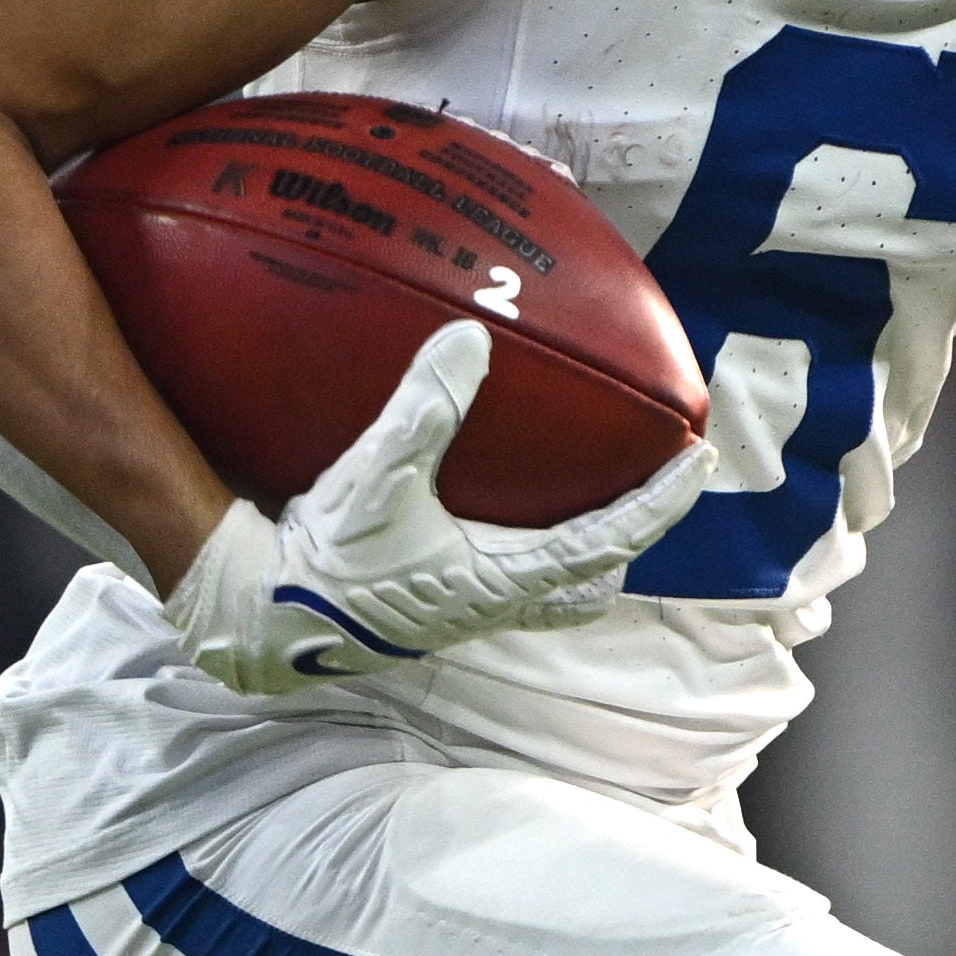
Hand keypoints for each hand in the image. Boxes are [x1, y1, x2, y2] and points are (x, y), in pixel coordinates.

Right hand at [160, 318, 709, 699]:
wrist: (259, 618)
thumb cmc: (322, 558)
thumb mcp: (374, 475)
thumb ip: (425, 407)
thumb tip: (471, 336)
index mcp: (497, 579)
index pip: (604, 540)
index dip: (656, 503)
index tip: (696, 464)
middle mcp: (489, 605)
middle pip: (585, 583)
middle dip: (623, 543)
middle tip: (649, 492)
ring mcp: (458, 613)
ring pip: (545, 595)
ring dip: (576, 561)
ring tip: (587, 514)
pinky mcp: (426, 608)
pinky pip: (497, 585)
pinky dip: (519, 555)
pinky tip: (488, 520)